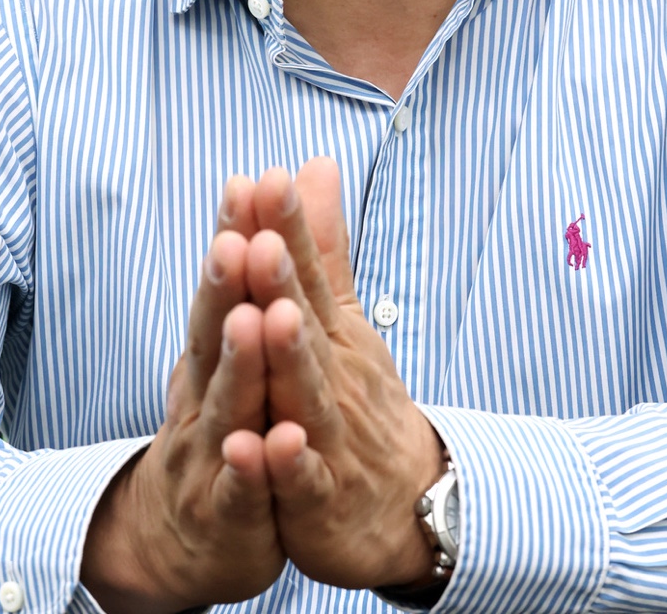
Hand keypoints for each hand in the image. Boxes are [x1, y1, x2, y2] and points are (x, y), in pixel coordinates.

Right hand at [81, 178, 282, 612]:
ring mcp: (212, 453)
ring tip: (255, 320)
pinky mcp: (230, 512)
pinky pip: (242, 490)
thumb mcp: (248, 336)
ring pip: (229, 406)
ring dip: (240, 364)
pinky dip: (253, 468)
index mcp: (217, 348)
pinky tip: (268, 444)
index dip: (238, 234)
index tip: (251, 183)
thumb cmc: (225, 418)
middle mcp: (205, 392)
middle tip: (240, 237)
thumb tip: (301, 172)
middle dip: (228, 285)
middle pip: (216, 333)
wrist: (184, 536)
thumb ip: (279, 258)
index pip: (229, 284)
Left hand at [245, 159, 444, 589]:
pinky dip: (285, 464)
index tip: (266, 177)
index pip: (305, 268)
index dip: (286, 227)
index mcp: (329, 328)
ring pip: (305, 393)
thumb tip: (312, 162)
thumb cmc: (358, 397)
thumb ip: (321, 243)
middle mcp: (332, 373)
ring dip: (288, 357)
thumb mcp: (342, 316)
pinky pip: (302, 481)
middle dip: (280, 280)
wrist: (405, 504)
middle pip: (303, 321)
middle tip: (261, 236)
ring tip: (269, 319)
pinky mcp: (319, 497)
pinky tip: (265, 445)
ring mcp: (329, 434)